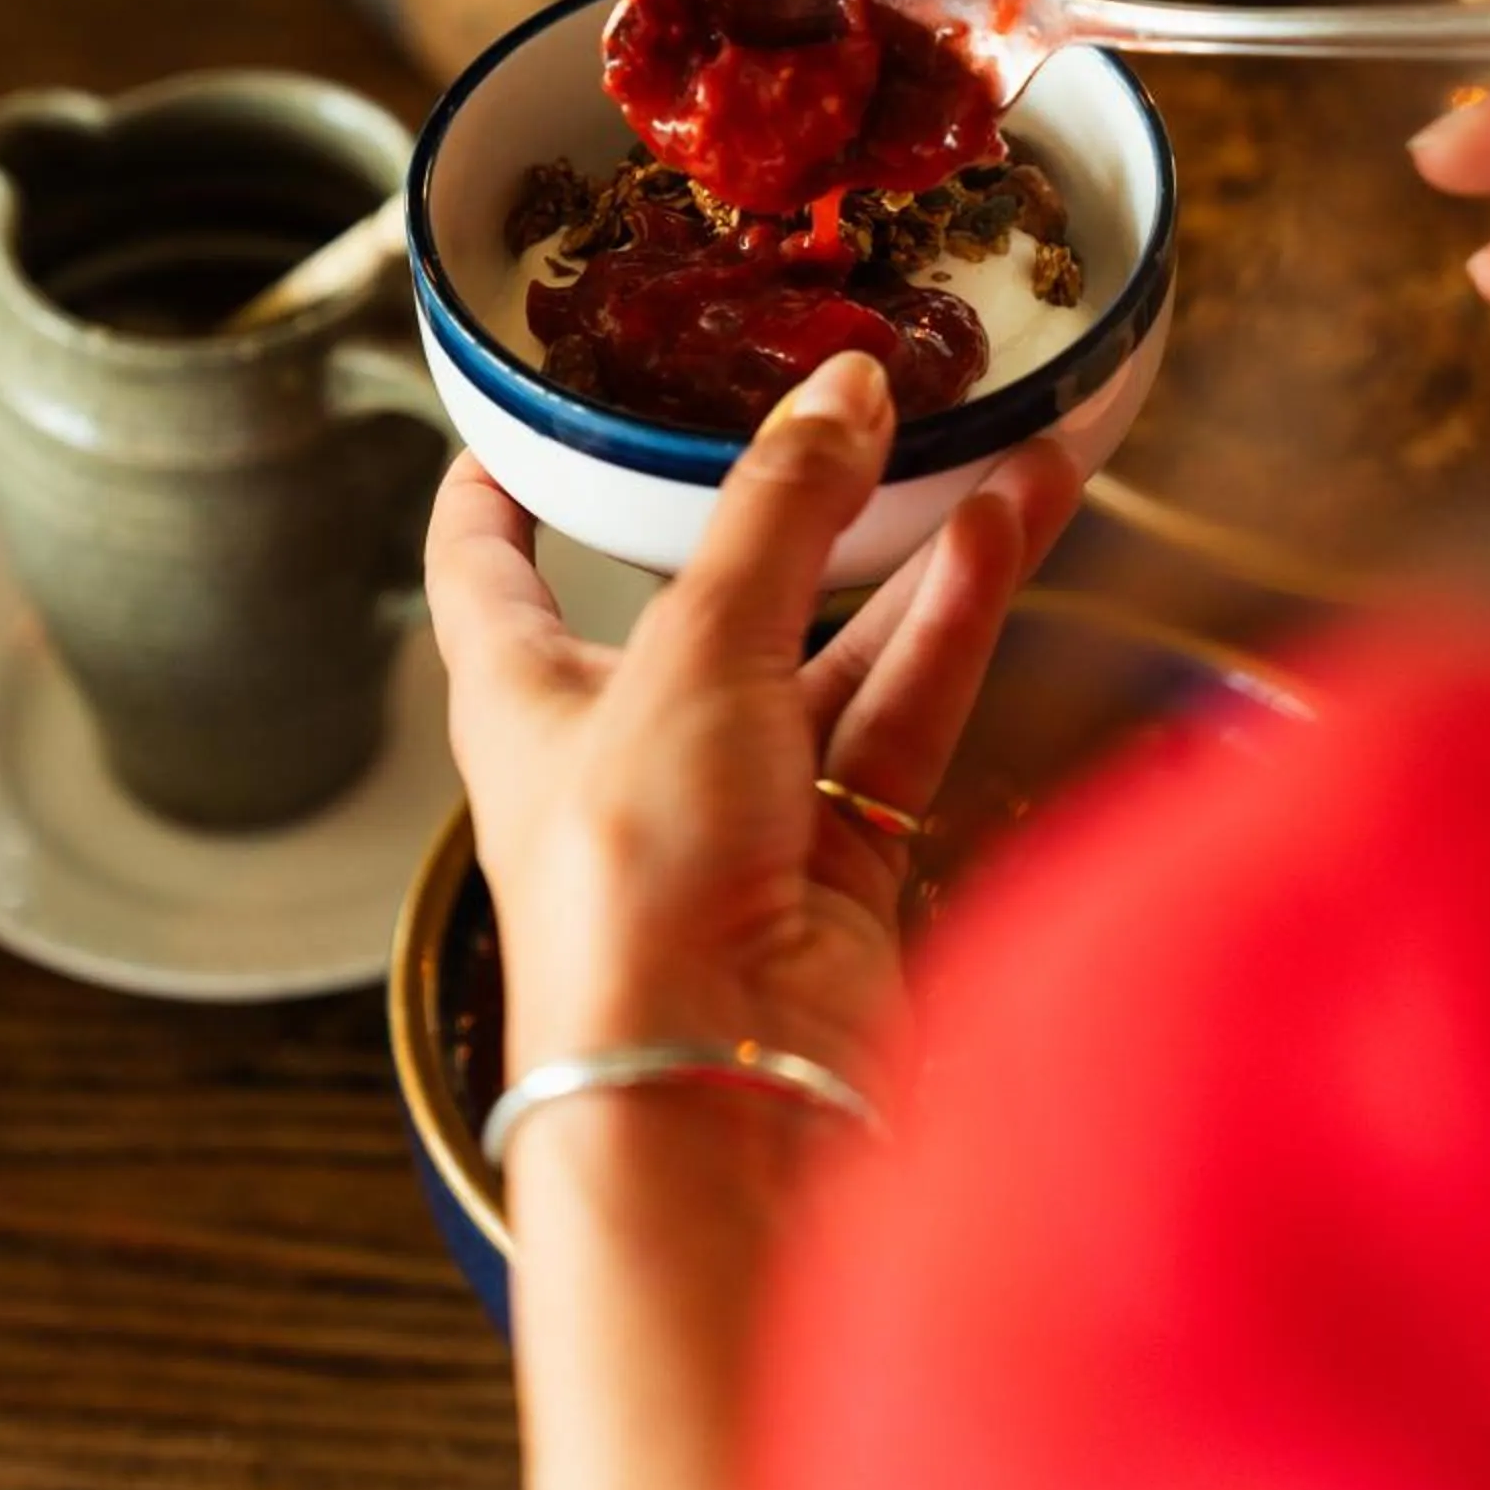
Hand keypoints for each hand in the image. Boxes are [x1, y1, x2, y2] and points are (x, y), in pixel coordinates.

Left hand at [426, 349, 1081, 1100]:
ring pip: (832, 645)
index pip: (487, 565)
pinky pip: (899, 708)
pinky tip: (1002, 533)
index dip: (500, 482)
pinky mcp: (840, 857)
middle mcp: (627, 747)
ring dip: (909, 551)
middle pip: (706, 592)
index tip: (536, 408)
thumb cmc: (631, 899)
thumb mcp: (694, 653)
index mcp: (523, 697)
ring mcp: (739, 806)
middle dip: (782, 499)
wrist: (722, 1101)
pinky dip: (949, 624)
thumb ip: (778, 509)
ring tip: (990, 446)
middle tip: (842, 400)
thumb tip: (842, 388)